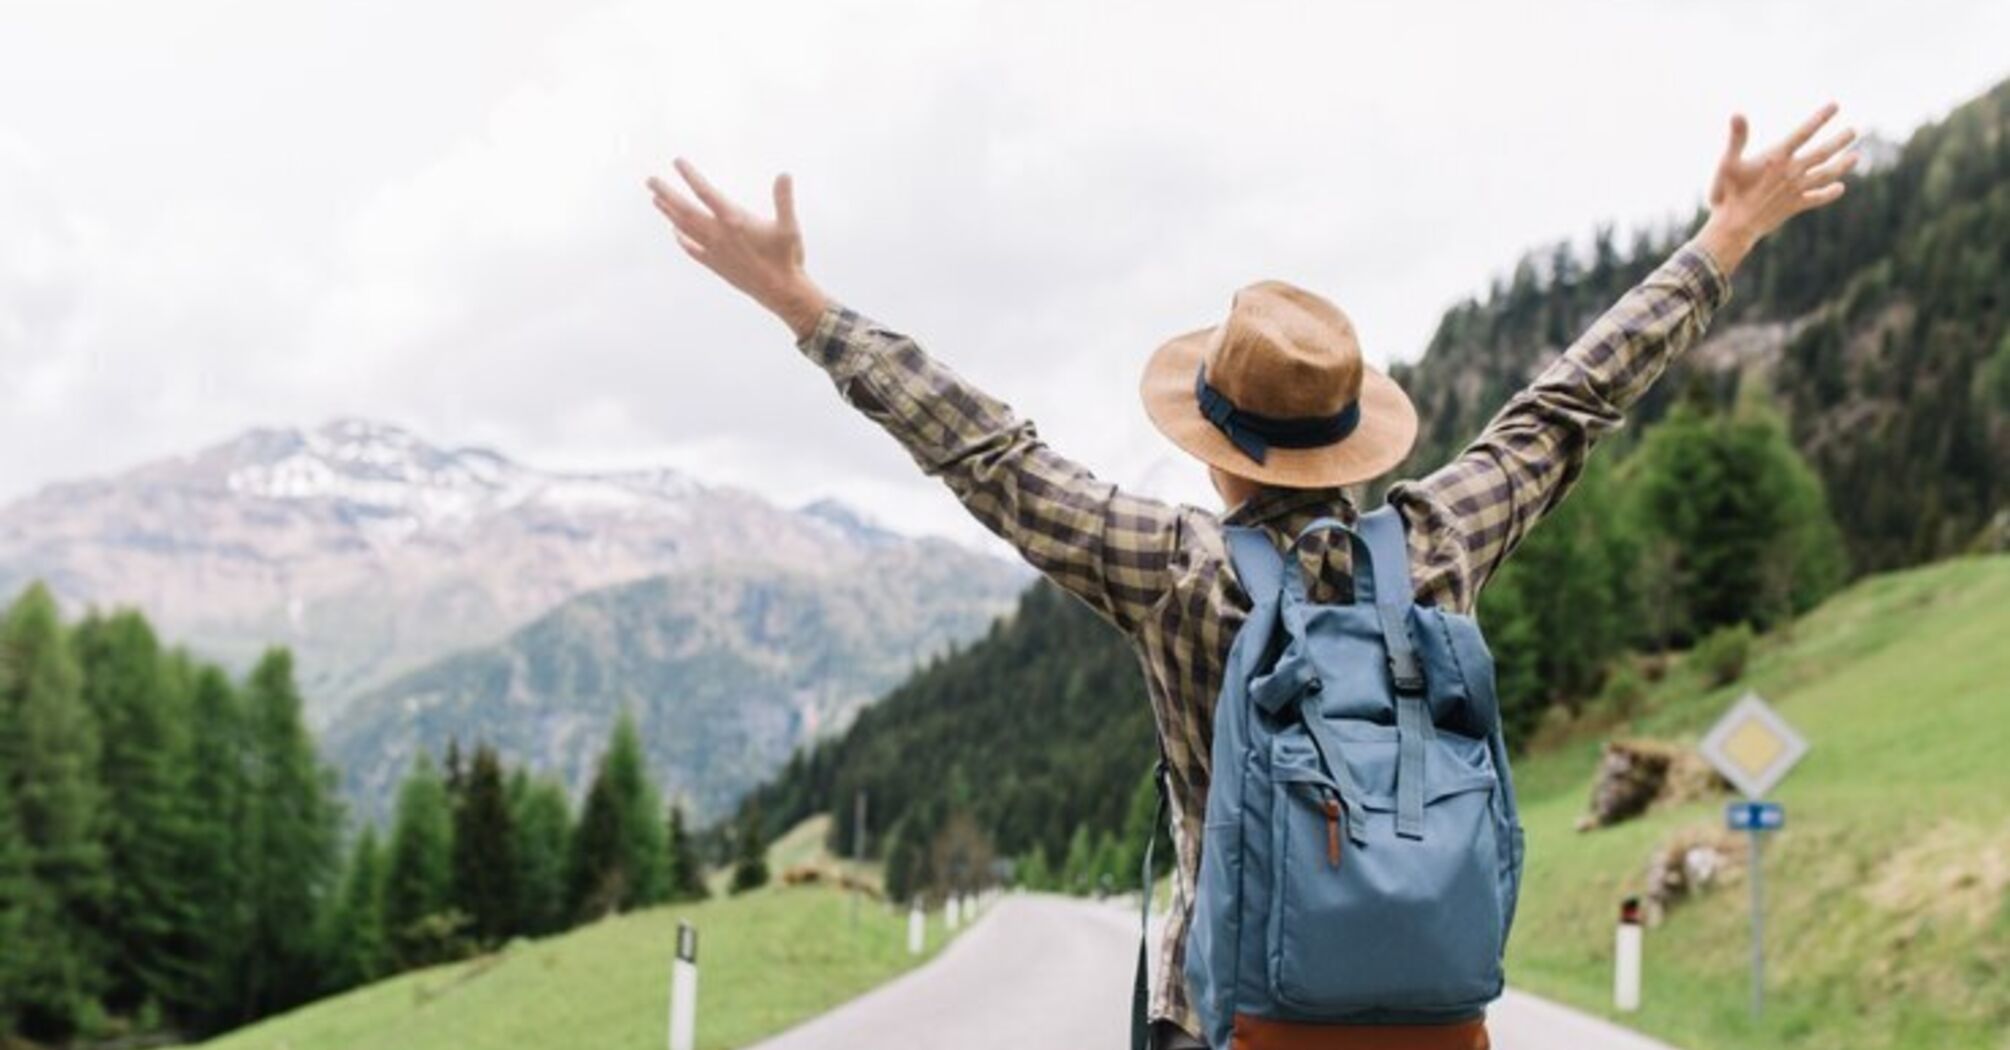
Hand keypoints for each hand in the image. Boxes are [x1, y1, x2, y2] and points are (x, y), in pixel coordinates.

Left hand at [647, 159, 828, 338]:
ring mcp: (714, 251)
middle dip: (667, 193)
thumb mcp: (789, 227)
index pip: (706, 193)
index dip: (690, 176)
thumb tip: (784, 175)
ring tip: (655, 200)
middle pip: (685, 210)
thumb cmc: (787, 258)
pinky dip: (681, 239)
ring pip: (685, 228)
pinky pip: (692, 249)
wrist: (780, 292)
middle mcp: (719, 235)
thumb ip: (784, 200)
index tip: (677, 162)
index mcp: (734, 221)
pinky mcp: (716, 264)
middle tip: (650, 180)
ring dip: (669, 213)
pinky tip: (674, 232)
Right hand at [1694, 102, 1857, 275]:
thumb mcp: (1728, 163)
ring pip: (1826, 174)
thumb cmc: (1727, 193)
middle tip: (1853, 131)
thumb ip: (1737, 138)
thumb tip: (1737, 113)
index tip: (1835, 106)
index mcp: (1776, 158)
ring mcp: (1795, 190)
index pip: (1803, 133)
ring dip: (1842, 165)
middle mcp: (1791, 172)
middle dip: (1839, 141)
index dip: (1820, 118)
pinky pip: (1817, 198)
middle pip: (1822, 153)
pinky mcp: (1795, 206)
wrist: (1733, 227)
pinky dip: (1830, 193)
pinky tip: (1840, 188)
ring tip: (1855, 157)